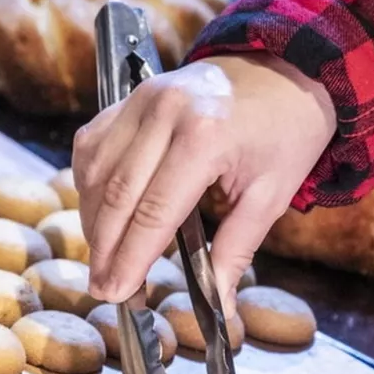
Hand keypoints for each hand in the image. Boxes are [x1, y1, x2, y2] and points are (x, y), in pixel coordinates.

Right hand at [74, 52, 335, 305]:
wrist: (284, 69)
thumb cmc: (284, 133)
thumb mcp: (271, 196)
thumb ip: (237, 251)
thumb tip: (219, 304)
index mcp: (205, 137)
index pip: (154, 213)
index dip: (130, 259)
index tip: (116, 293)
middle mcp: (164, 113)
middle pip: (117, 195)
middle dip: (105, 249)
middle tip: (102, 287)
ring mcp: (141, 100)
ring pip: (95, 171)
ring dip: (93, 220)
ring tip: (102, 258)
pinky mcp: (129, 97)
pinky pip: (92, 146)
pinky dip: (89, 184)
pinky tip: (99, 215)